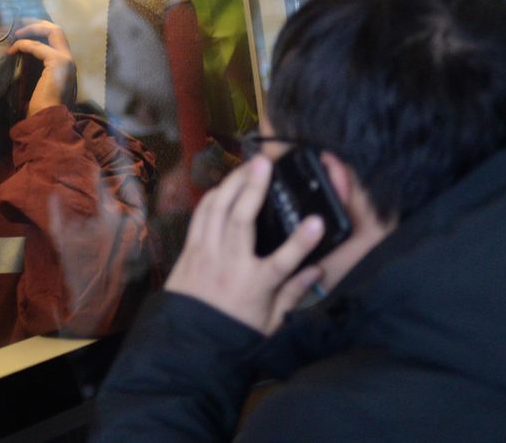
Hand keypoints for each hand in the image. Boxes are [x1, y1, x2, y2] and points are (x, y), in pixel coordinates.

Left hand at [8, 19, 76, 117]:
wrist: (49, 119)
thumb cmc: (43, 108)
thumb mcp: (41, 85)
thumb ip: (40, 72)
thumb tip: (24, 60)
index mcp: (67, 66)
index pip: (57, 40)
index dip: (41, 32)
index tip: (23, 33)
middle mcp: (70, 60)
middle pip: (57, 30)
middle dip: (38, 23)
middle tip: (19, 24)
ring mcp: (66, 60)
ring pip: (52, 30)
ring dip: (31, 29)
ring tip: (15, 34)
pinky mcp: (57, 62)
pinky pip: (38, 45)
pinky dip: (24, 44)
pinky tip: (13, 50)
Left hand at [165, 155, 324, 334]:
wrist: (187, 342)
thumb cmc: (232, 332)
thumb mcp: (270, 322)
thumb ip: (294, 293)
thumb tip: (318, 270)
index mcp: (254, 286)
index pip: (283, 262)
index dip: (302, 241)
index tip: (317, 221)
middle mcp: (229, 266)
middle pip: (241, 221)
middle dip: (253, 188)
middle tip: (265, 163)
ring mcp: (206, 255)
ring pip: (216, 211)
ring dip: (231, 184)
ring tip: (247, 165)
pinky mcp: (190, 251)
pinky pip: (199, 217)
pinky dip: (211, 198)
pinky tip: (223, 186)